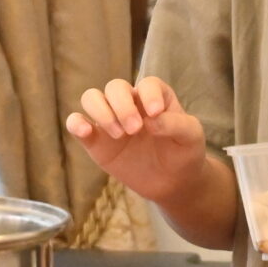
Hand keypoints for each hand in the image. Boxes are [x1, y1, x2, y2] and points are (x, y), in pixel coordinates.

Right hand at [65, 77, 209, 204]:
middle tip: (135, 130)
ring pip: (91, 98)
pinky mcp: (96, 141)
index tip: (155, 114)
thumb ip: (176, 124)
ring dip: (100, 111)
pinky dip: (76, 123)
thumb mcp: (191, 137)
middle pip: (115, 87)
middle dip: (122, 106)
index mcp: (155, 96)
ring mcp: (110, 120)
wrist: (173, 182)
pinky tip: (87, 132)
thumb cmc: (184, 152)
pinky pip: (76, 123)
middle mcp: (130, 103)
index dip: (149, 95)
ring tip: (119, 134)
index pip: (147, 84)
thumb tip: (151, 120)